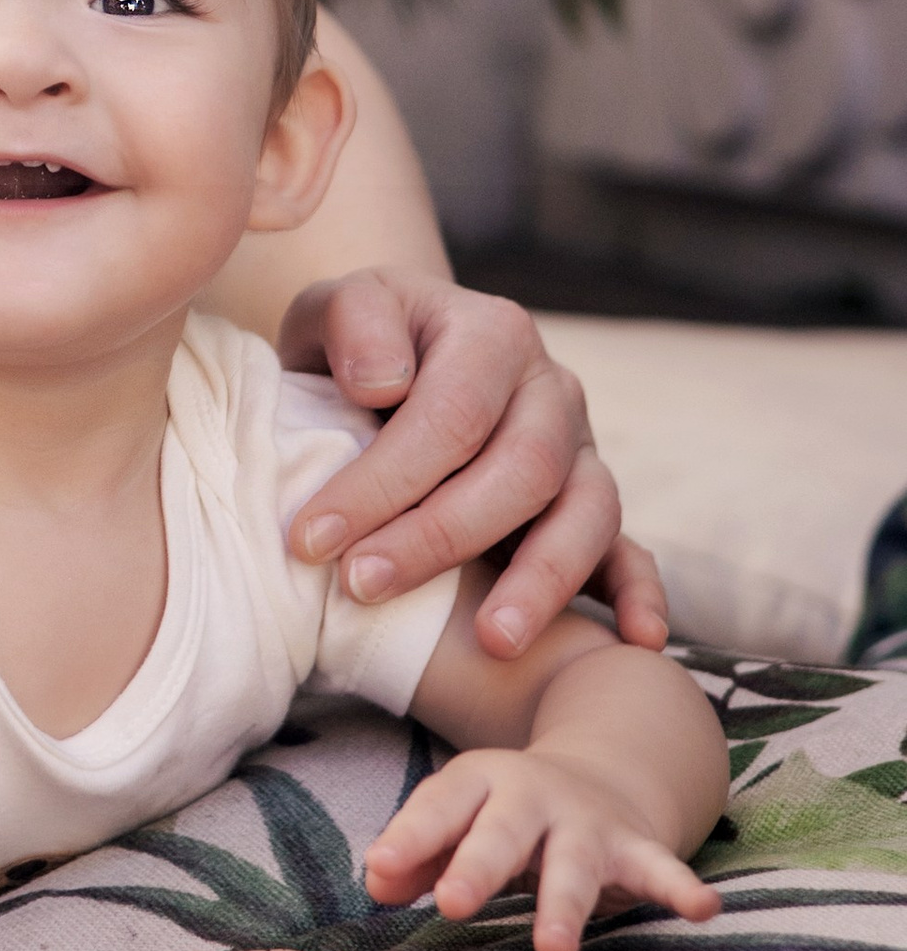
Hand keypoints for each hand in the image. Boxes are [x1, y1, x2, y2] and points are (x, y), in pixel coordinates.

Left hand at [278, 272, 668, 658]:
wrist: (391, 360)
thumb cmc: (356, 347)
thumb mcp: (333, 308)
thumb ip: (351, 324)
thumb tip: (381, 384)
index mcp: (493, 335)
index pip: (451, 415)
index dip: (383, 481)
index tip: (312, 538)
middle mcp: (551, 391)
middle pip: (522, 471)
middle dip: (439, 537)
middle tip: (363, 585)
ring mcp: (581, 451)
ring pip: (587, 514)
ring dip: (541, 581)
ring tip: (493, 641)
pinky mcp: (590, 506)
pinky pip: (631, 549)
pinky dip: (639, 592)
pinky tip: (636, 639)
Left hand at [366, 746, 720, 950]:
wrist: (594, 779)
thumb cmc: (502, 818)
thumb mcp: (456, 821)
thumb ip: (414, 854)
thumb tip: (376, 882)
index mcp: (478, 783)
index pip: (440, 806)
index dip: (410, 837)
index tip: (381, 869)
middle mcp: (532, 797)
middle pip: (502, 832)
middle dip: (479, 865)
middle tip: (454, 905)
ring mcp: (586, 822)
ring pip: (573, 863)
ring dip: (563, 904)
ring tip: (553, 948)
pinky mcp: (634, 847)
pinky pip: (660, 868)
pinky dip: (681, 887)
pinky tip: (703, 909)